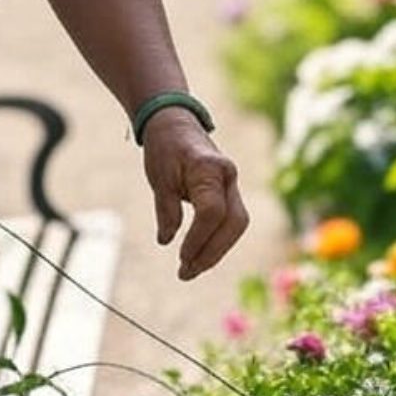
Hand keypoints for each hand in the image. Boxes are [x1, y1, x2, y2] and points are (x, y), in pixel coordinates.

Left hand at [140, 110, 247, 279]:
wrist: (174, 123)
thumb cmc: (165, 148)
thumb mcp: (159, 178)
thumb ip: (166, 210)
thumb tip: (167, 241)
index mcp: (209, 168)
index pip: (212, 212)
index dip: (198, 239)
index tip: (180, 257)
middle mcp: (228, 176)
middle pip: (233, 222)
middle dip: (212, 252)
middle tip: (187, 272)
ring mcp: (232, 184)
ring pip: (236, 225)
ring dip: (216, 251)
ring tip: (191, 270)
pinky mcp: (229, 192)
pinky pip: (231, 221)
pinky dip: (217, 240)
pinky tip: (199, 256)